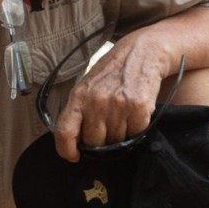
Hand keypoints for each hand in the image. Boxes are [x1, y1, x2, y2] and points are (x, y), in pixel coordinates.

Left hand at [53, 33, 173, 161]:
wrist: (143, 52)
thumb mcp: (88, 85)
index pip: (65, 132)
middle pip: (94, 142)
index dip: (66, 150)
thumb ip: (80, 111)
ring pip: (116, 141)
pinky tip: (136, 113)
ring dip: (121, 135)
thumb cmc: (113, 71)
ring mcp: (118, 105)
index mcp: (79, 96)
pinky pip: (135, 134)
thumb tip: (76, 142)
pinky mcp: (138, 107)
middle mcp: (96, 101)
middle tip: (108, 127)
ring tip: (124, 115)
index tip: (74, 156)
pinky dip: (137, 129)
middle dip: (101, 141)